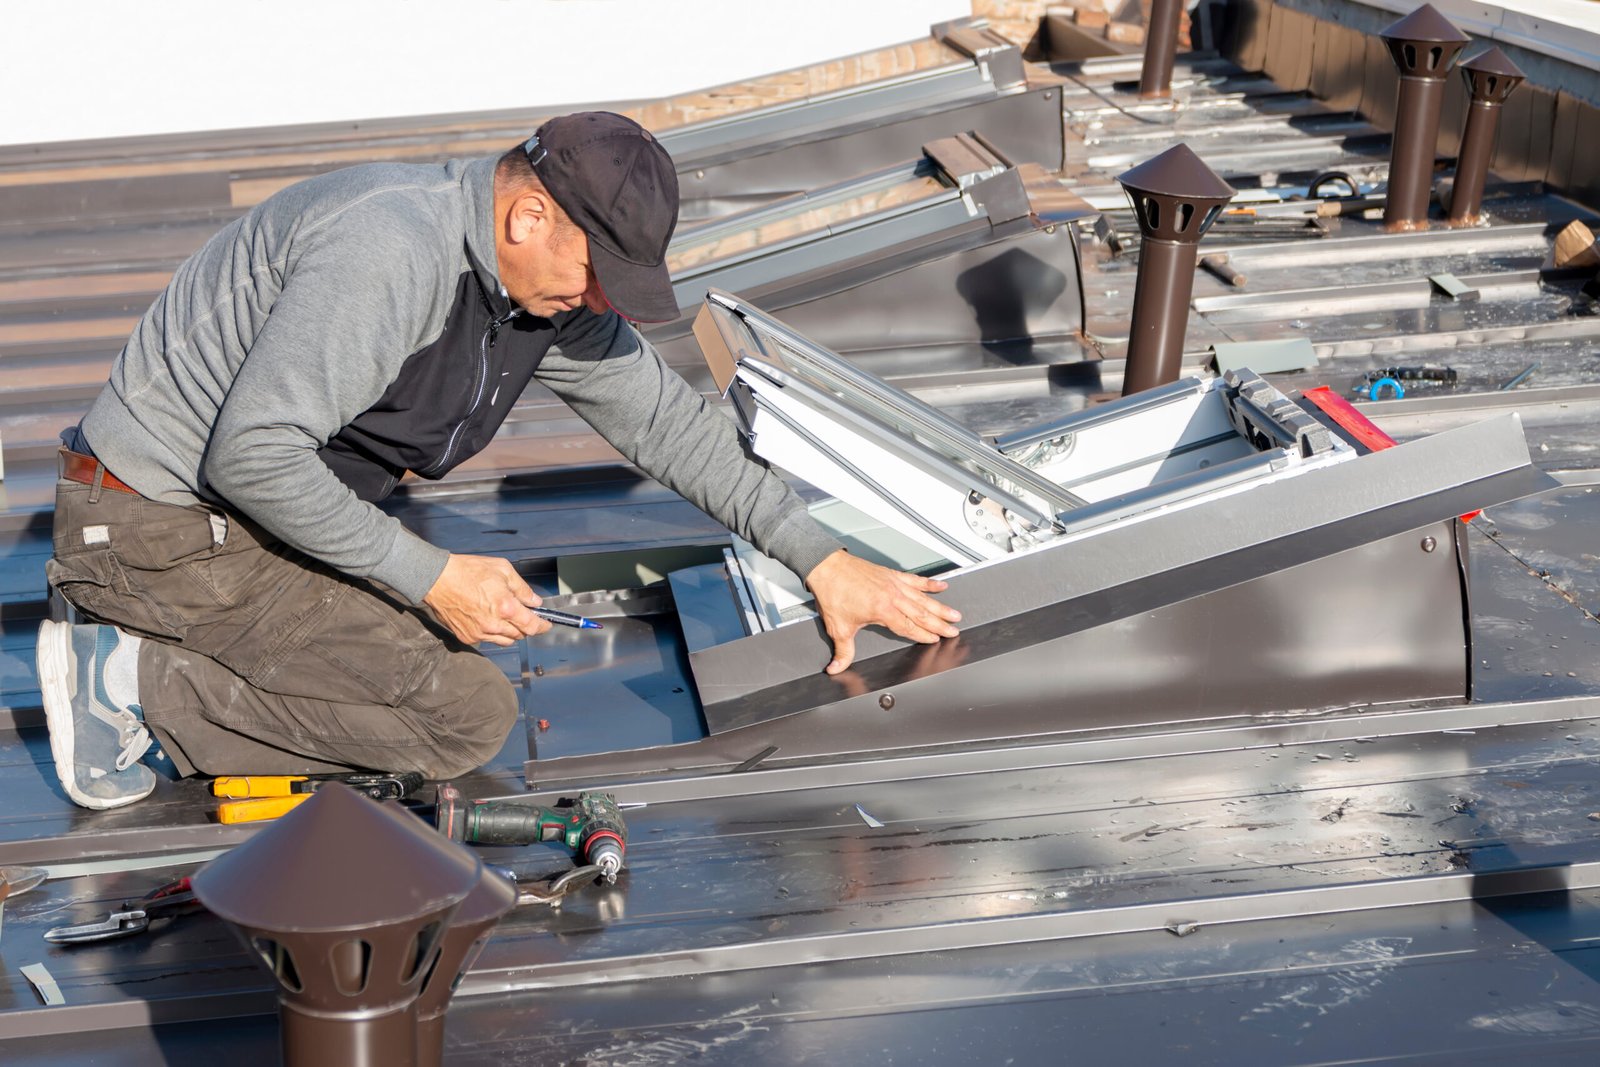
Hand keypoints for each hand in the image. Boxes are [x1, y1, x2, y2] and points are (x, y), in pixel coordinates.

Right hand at [423, 554, 550, 646]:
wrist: (437, 579)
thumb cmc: (467, 571)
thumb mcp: (502, 570)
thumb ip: (522, 588)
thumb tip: (535, 602)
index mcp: (505, 607)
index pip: (532, 626)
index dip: (542, 626)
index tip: (546, 624)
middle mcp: (494, 625)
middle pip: (519, 635)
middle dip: (524, 625)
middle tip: (521, 613)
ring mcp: (479, 633)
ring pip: (504, 640)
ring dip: (509, 631)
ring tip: (501, 614)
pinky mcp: (466, 637)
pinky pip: (487, 640)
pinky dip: (491, 632)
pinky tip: (485, 617)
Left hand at [804, 549, 960, 674]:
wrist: (827, 567)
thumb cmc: (833, 592)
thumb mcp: (839, 628)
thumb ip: (842, 651)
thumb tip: (837, 668)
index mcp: (883, 611)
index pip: (909, 628)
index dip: (923, 636)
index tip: (935, 640)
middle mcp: (892, 597)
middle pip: (922, 614)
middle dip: (940, 625)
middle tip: (954, 631)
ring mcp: (893, 584)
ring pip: (923, 598)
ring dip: (940, 607)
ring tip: (954, 614)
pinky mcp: (891, 574)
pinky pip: (915, 580)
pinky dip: (929, 584)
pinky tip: (941, 586)